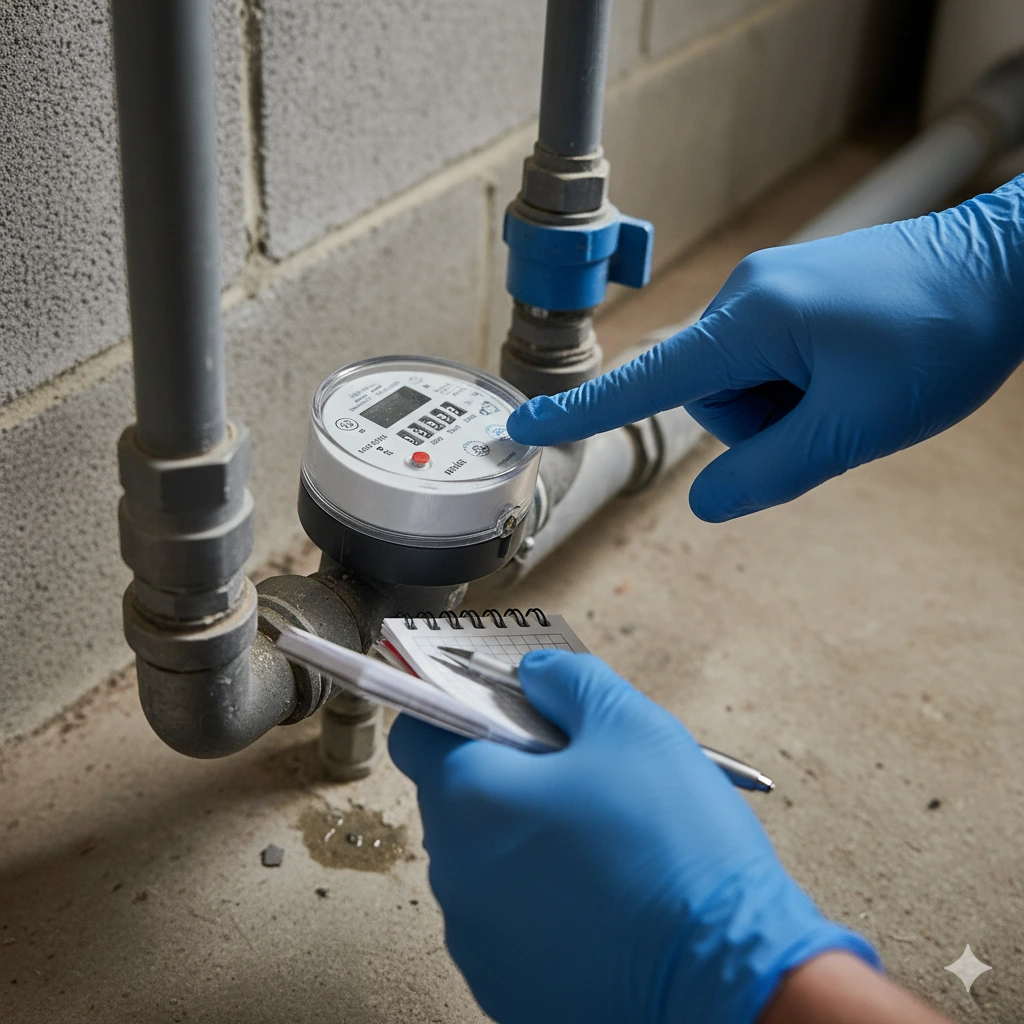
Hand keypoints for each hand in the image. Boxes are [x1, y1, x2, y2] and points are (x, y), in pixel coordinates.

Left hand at [389, 651, 877, 1023]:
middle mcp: (457, 872)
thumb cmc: (679, 847)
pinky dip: (537, 902)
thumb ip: (569, 682)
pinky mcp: (507, 986)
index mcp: (473, 797)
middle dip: (502, 776)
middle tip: (569, 771)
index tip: (490, 710)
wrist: (729, 976)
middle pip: (454, 799)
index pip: (416, 736)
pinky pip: (505, 921)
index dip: (452, 712)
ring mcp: (478, 938)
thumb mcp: (632, 725)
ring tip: (594, 839)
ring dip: (519, 840)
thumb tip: (537, 674)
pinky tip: (596, 896)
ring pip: (480, 862)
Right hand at [507, 177, 1023, 521]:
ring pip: (746, 387)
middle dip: (764, 427)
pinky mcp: (796, 297)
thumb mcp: (854, 427)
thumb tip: (708, 504)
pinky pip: (773, 361)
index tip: (524, 423)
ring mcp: (772, 293)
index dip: (581, 411)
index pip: (645, 381)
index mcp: (750, 322)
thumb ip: (769, 475)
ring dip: (790, 409)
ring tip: (855, 388)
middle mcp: (747, 298)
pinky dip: (804, 386)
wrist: (1013, 266)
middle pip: (713, 400)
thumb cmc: (941, 334)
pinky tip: (856, 371)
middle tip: (836, 413)